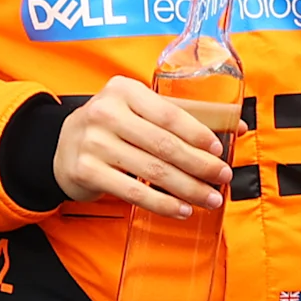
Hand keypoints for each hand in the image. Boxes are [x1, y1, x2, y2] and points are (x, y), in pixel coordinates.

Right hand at [53, 76, 243, 217]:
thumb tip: (238, 126)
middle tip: (222, 178)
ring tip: (210, 199)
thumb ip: (183, 115)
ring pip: (152, 170)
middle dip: (199, 165)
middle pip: (164, 144)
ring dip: (187, 188)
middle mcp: (106, 112)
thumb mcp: (138, 110)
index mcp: (123, 90)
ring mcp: (93, 143)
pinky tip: (181, 209)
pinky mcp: (86, 171)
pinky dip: (161, 203)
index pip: (169, 114)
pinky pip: (133, 191)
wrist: (63, 146)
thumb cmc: (112, 126)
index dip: (198, 134)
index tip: (219, 151)